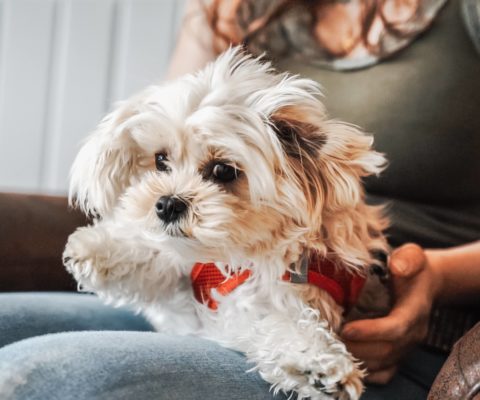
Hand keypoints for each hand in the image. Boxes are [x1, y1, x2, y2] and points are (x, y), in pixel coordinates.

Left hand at [341, 243, 441, 383]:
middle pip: (386, 351)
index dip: (371, 332)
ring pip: (382, 364)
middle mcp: (412, 334)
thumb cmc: (412, 268)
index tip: (346, 329)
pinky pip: (384, 373)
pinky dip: (366, 371)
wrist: (425, 284)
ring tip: (332, 347)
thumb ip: (407, 258)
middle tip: (329, 339)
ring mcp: (406, 347)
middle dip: (357, 348)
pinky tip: (346, 358)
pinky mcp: (398, 354)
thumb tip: (396, 266)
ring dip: (357, 359)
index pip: (395, 329)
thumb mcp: (413, 256)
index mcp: (415, 310)